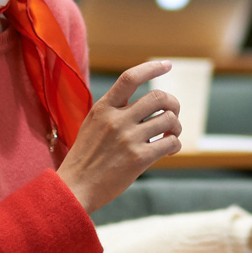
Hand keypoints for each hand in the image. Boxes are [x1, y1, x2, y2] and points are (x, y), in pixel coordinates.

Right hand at [57, 59, 180, 213]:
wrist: (75, 187)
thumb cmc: (85, 157)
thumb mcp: (92, 124)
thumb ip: (113, 111)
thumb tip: (142, 103)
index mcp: (103, 108)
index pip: (130, 78)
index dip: (152, 68)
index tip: (168, 65)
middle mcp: (116, 119)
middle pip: (158, 97)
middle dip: (173, 103)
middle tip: (172, 112)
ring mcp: (128, 138)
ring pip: (168, 119)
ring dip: (175, 126)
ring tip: (169, 134)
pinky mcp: (139, 158)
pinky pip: (171, 143)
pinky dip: (175, 144)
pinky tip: (168, 148)